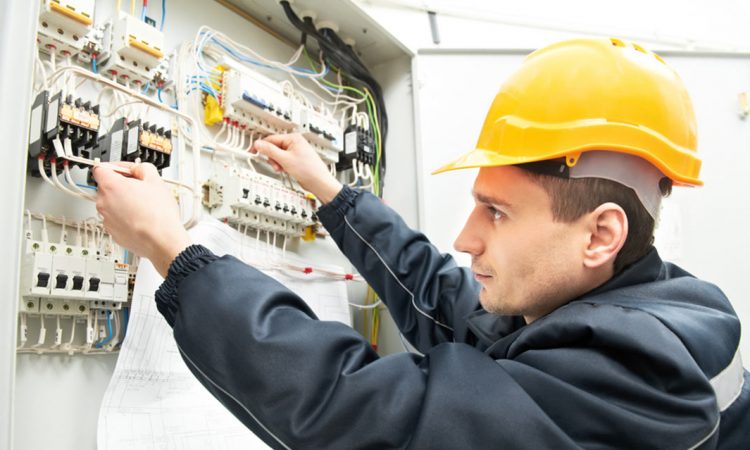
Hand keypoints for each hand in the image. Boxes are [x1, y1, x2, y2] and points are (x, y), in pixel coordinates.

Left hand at [93, 162, 191, 276]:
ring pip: (111, 204)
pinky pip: (116, 219)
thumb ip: (142, 168)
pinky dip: (125, 217)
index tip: (124, 170)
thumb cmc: (159, 214)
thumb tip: (138, 169)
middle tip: (140, 189)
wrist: (161, 240)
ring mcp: (106, 219)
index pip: (100, 168)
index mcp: (111, 186)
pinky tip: (141, 218)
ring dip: (123, 202)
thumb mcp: (156, 180)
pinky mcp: (112, 232)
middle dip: (122, 186)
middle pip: (106, 187)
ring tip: (143, 206)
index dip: (114, 167)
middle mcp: (103, 202)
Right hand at [251, 133, 342, 203]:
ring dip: (277, 163)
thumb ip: (270, 151)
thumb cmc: (309, 170)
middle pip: (274, 147)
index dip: (261, 146)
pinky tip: (286, 170)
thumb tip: (258, 144)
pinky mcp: (295, 160)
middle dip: (272, 158)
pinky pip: (283, 161)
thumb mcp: (285, 159)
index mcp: (293, 138)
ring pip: (278, 155)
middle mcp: (294, 143)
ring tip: (282, 168)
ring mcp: (295, 152)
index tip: (253, 151)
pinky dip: (282, 166)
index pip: (271, 139)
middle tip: (276, 164)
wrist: (319, 182)